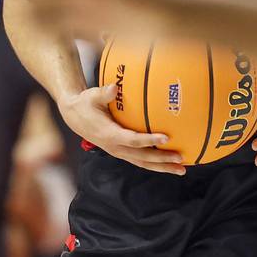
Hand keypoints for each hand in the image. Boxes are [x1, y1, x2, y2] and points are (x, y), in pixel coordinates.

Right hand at [58, 84, 185, 174]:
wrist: (75, 117)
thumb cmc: (86, 104)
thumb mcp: (91, 97)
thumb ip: (102, 93)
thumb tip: (113, 87)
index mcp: (109, 134)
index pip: (132, 140)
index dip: (149, 140)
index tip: (166, 137)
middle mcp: (115, 147)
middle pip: (142, 157)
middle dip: (162, 160)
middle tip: (180, 158)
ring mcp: (119, 152)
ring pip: (143, 163)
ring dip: (162, 167)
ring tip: (181, 169)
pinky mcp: (122, 152)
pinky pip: (141, 160)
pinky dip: (156, 163)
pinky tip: (170, 163)